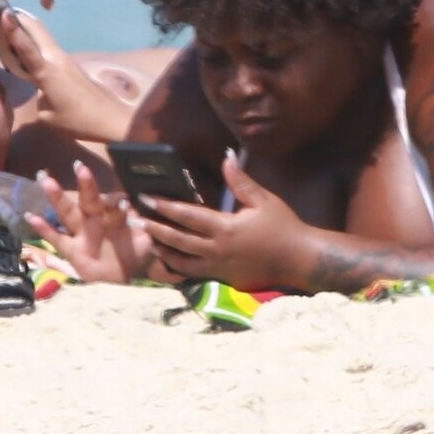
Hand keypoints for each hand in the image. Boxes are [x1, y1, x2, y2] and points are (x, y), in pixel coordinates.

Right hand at [4, 12, 132, 141]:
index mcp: (48, 71)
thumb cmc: (78, 121)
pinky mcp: (72, 66)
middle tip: (1, 11)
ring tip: (11, 25)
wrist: (112, 120)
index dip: (13, 29)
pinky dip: (37, 43)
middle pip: (38, 31)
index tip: (3, 12)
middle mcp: (57, 59)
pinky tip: (28, 48)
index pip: (26, 46)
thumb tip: (42, 91)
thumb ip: (39, 99)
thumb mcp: (48, 116)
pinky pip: (50, 49)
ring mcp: (67, 61)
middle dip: (21, 19)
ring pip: (44, 38)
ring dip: (29, 30)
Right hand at [25, 162, 153, 283]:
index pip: (113, 203)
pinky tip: (32, 217)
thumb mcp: (145, 241)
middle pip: (89, 200)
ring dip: (58, 198)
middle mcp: (96, 221)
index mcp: (114, 216)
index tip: (122, 201)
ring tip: (46, 181)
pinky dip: (44, 228)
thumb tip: (144, 213)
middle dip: (86, 184)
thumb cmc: (134, 254)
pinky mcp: (71, 250)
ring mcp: (81, 234)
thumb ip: (144, 227)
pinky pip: (56, 238)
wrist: (123, 280)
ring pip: (68, 213)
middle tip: (80, 166)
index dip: (116, 202)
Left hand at [136, 152, 303, 290]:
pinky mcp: (222, 278)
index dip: (164, 205)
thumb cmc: (284, 227)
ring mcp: (218, 267)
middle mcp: (217, 249)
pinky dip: (177, 265)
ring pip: (180, 259)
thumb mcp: (264, 200)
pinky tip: (169, 257)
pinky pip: (192, 273)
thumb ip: (241, 181)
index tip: (146, 197)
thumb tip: (227, 156)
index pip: (187, 215)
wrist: (299, 260)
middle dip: (153, 227)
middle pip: (176, 239)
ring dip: (162, 248)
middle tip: (133, 218)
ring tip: (147, 237)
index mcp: (226, 228)